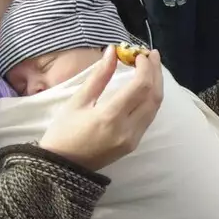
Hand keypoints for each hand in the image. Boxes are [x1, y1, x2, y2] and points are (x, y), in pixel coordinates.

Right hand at [38, 47, 162, 171]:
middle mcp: (127, 129)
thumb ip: (99, 75)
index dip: (145, 66)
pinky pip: (149, 118)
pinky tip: (145, 87)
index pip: (141, 86)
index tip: (139, 53)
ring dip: (156, 85)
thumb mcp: (78, 101)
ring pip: (155, 107)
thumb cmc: (64, 132)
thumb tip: (112, 51)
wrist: (62, 168)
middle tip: (151, 55)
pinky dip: (150, 99)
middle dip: (156, 72)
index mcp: (110, 117)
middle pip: (154, 96)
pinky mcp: (134, 144)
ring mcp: (133, 139)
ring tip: (151, 67)